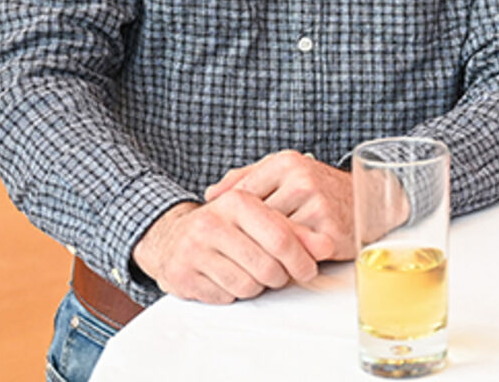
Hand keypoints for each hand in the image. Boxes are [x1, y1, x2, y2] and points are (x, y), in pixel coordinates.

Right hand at [131, 194, 332, 304]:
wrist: (172, 237)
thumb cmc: (225, 227)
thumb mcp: (260, 218)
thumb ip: (296, 230)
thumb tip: (326, 247)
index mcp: (237, 201)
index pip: (280, 237)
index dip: (300, 258)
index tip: (309, 268)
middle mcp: (212, 222)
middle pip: (266, 267)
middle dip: (280, 276)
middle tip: (278, 274)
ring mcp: (193, 250)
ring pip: (247, 286)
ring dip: (256, 286)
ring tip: (249, 271)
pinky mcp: (182, 275)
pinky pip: (225, 297)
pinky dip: (232, 293)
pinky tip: (226, 277)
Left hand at [207, 150, 357, 260]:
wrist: (371, 199)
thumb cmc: (323, 188)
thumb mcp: (286, 171)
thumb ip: (247, 177)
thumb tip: (211, 194)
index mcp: (286, 162)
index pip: (242, 196)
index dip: (234, 220)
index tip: (231, 233)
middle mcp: (301, 180)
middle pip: (256, 220)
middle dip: (250, 238)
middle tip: (245, 251)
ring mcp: (317, 205)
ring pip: (273, 239)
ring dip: (268, 251)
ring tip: (266, 257)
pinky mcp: (329, 231)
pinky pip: (294, 253)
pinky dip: (288, 260)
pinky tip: (288, 261)